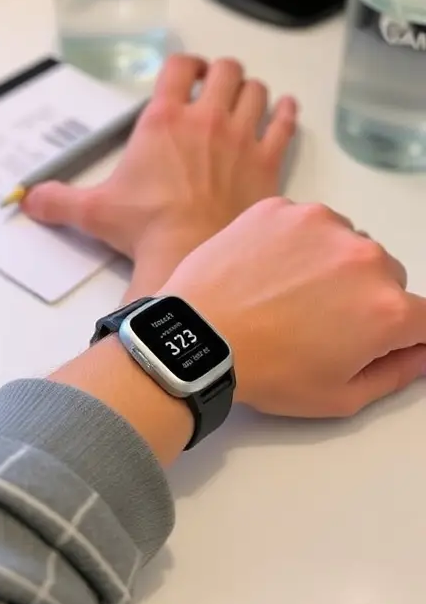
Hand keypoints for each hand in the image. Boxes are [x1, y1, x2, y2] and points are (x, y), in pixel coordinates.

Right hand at [23, 55, 296, 261]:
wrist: (191, 255)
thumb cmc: (146, 229)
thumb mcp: (95, 211)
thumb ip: (60, 200)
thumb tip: (32, 200)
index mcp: (165, 119)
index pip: (179, 66)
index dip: (185, 64)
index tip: (186, 73)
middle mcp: (206, 119)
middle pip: (225, 69)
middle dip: (222, 72)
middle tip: (218, 85)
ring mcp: (241, 138)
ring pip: (257, 91)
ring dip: (252, 90)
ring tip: (247, 98)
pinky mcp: (268, 163)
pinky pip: (285, 125)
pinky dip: (287, 113)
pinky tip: (285, 110)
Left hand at [161, 198, 425, 417]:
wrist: (199, 336)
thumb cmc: (267, 370)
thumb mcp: (340, 396)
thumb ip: (397, 372)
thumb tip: (422, 353)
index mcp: (386, 308)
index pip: (424, 317)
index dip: (404, 332)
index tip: (376, 337)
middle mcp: (364, 256)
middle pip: (388, 275)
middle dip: (366, 297)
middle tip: (320, 320)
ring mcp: (322, 224)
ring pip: (348, 243)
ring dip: (333, 264)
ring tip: (289, 293)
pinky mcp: (284, 208)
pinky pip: (308, 224)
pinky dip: (297, 243)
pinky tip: (268, 271)